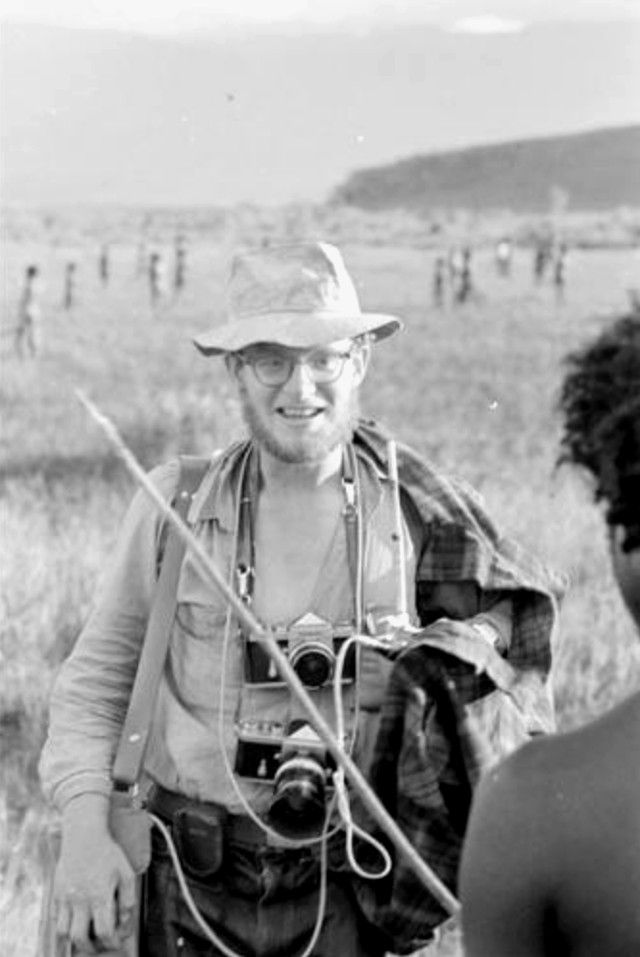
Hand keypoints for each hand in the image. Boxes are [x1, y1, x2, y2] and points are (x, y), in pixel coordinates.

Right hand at [54, 800, 135, 952]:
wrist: (84, 835)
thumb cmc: (108, 853)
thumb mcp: (126, 873)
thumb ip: (128, 900)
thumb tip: (124, 921)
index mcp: (100, 895)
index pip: (104, 932)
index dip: (112, 943)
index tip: (116, 942)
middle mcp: (80, 899)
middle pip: (80, 938)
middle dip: (91, 948)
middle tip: (99, 944)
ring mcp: (65, 897)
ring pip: (63, 932)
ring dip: (75, 938)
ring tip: (86, 933)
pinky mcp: (56, 893)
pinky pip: (56, 918)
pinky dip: (65, 925)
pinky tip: (76, 919)